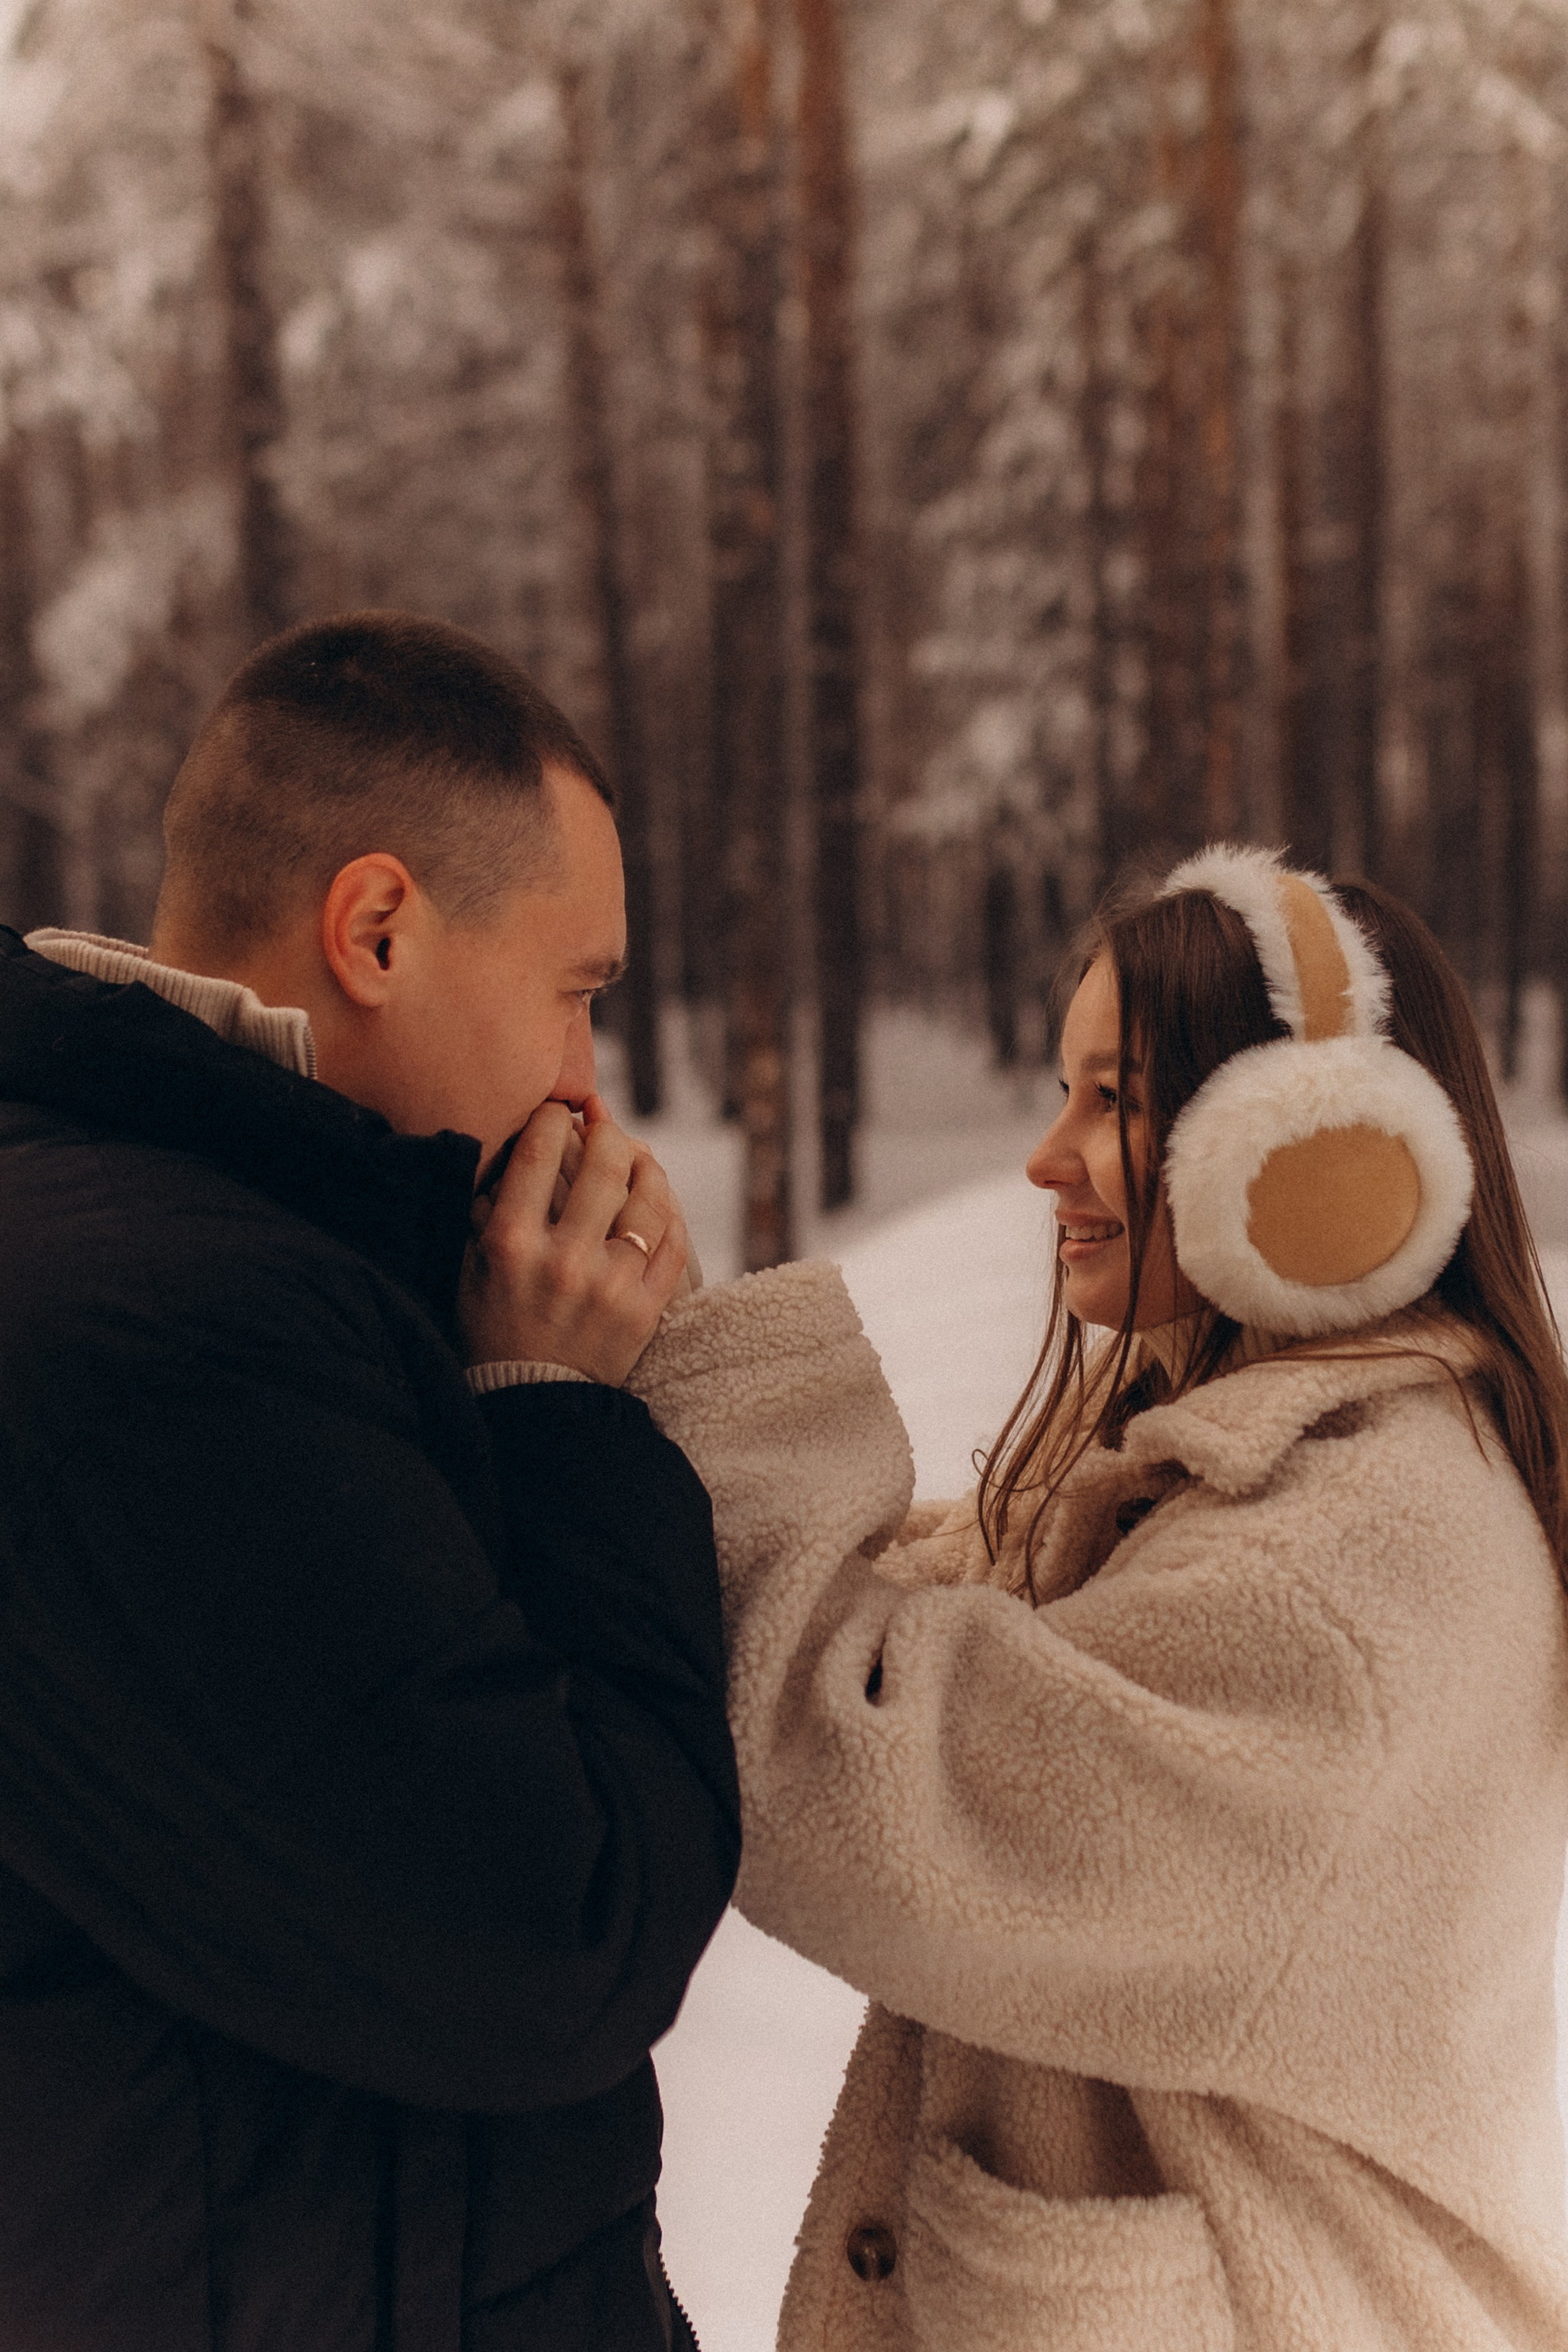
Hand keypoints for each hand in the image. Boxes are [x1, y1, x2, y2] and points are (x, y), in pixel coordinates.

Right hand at [459, 1095, 689, 1383]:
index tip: (558, 1111)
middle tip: (603, 1121)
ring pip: (649, 1199)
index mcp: (511, 1245)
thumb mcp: (470, 1268)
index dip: (553, 1118)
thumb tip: (511, 1149)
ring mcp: (611, 1285)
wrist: (532, 1404)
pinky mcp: (645, 1310)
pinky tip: (658, 1200)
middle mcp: (564, 1261)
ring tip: (636, 1155)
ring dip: (646, 1165)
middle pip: (604, 1165)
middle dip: (607, 1129)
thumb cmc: (493, 1329)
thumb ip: (486, 1209)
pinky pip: (673, 1244)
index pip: (538, 1155)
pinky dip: (669, 1213)